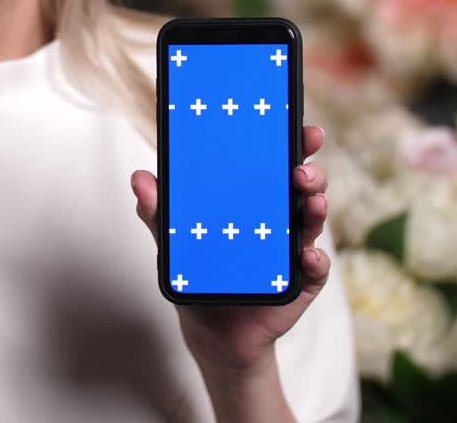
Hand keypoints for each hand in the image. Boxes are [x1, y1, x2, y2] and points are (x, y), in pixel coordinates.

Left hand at [130, 125, 330, 372]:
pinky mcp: (302, 280)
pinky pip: (315, 268)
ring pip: (313, 219)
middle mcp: (281, 217)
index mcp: (255, 198)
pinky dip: (315, 260)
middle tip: (300, 170)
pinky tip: (307, 256)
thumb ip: (159, 212)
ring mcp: (294, 247)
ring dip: (316, 207)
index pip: (276, 162)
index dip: (291, 142)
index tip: (297, 125)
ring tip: (311, 202)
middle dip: (309, 171)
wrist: (212, 331)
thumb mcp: (175, 241)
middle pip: (303, 185)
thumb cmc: (200, 275)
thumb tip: (139, 179)